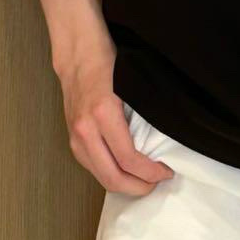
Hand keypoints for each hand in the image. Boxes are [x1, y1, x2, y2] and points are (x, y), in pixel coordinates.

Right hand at [57, 52, 175, 194]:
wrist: (78, 52)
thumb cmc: (109, 61)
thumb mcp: (133, 84)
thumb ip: (145, 114)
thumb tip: (165, 141)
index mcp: (103, 113)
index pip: (128, 159)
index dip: (150, 172)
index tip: (167, 171)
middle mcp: (85, 130)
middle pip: (112, 178)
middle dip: (138, 187)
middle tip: (157, 183)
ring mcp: (75, 136)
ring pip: (100, 177)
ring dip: (124, 184)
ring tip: (144, 179)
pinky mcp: (72, 138)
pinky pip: (92, 166)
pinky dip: (110, 173)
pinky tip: (125, 169)